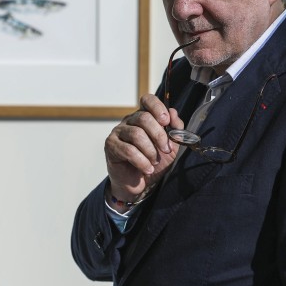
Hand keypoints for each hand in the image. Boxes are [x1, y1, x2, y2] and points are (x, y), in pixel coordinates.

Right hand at [104, 94, 183, 209]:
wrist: (140, 184)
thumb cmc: (154, 162)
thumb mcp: (171, 147)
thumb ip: (175, 129)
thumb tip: (173, 113)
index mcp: (144, 116)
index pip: (147, 100)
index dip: (157, 107)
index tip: (166, 121)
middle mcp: (129, 121)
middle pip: (144, 118)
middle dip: (159, 135)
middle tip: (166, 150)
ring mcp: (118, 132)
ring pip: (136, 134)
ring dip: (150, 150)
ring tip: (155, 162)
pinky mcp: (111, 146)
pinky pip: (128, 150)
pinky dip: (142, 161)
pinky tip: (147, 169)